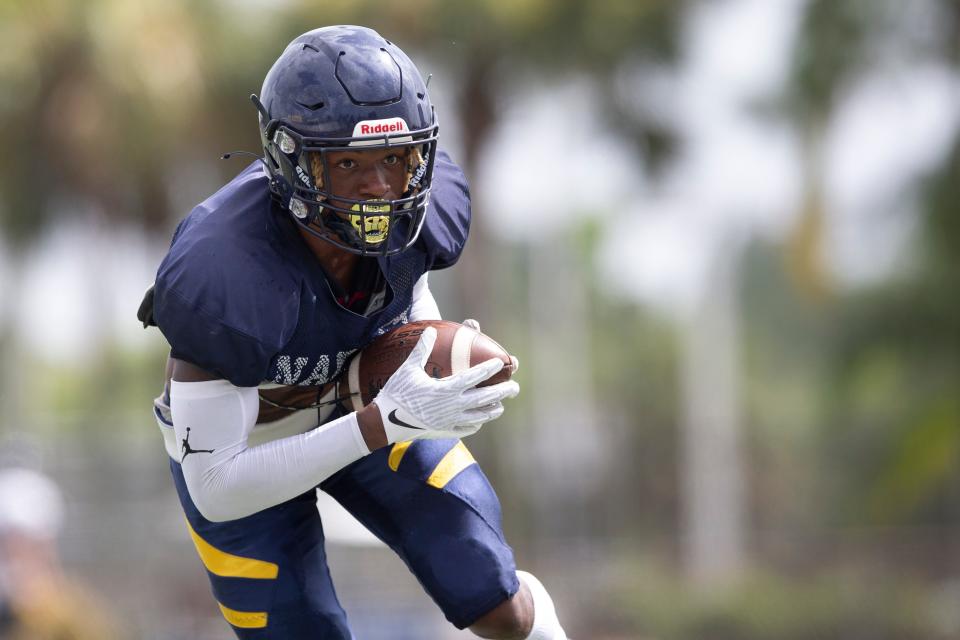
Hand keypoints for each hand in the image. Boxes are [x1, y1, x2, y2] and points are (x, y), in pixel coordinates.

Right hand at [373, 327, 519, 442]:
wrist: (384, 422)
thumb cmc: (396, 393)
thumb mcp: (408, 369)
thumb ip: (422, 349)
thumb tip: (431, 330)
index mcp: (445, 389)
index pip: (474, 377)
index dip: (489, 369)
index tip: (500, 363)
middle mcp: (452, 406)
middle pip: (484, 399)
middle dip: (502, 392)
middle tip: (514, 387)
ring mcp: (450, 421)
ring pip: (479, 416)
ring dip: (492, 410)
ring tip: (501, 406)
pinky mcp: (444, 431)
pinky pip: (466, 428)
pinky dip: (475, 424)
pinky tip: (479, 421)